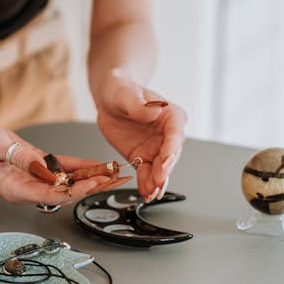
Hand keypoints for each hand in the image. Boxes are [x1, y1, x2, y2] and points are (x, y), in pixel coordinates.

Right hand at [0, 118, 130, 206]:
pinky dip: (78, 166)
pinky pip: (60, 168)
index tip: (96, 183)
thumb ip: (20, 157)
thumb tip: (44, 166)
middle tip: (116, 179)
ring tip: (113, 173)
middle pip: (65, 191)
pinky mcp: (34, 166)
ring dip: (89, 177)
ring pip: (66, 181)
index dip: (77, 190)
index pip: (53, 194)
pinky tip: (95, 165)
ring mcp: (30, 178)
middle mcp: (26, 188)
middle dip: (92, 186)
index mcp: (15, 190)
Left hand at [94, 70, 186, 200]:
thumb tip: (152, 112)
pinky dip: (146, 184)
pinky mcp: (143, 157)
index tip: (166, 159)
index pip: (175, 133)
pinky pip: (146, 173)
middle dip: (165, 170)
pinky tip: (145, 193)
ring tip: (152, 193)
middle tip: (159, 182)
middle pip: (171, 154)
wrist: (108, 99)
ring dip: (157, 182)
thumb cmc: (121, 90)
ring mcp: (156, 147)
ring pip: (160, 168)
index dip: (172, 147)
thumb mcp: (126, 93)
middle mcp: (167, 133)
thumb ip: (139, 105)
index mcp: (170, 114)